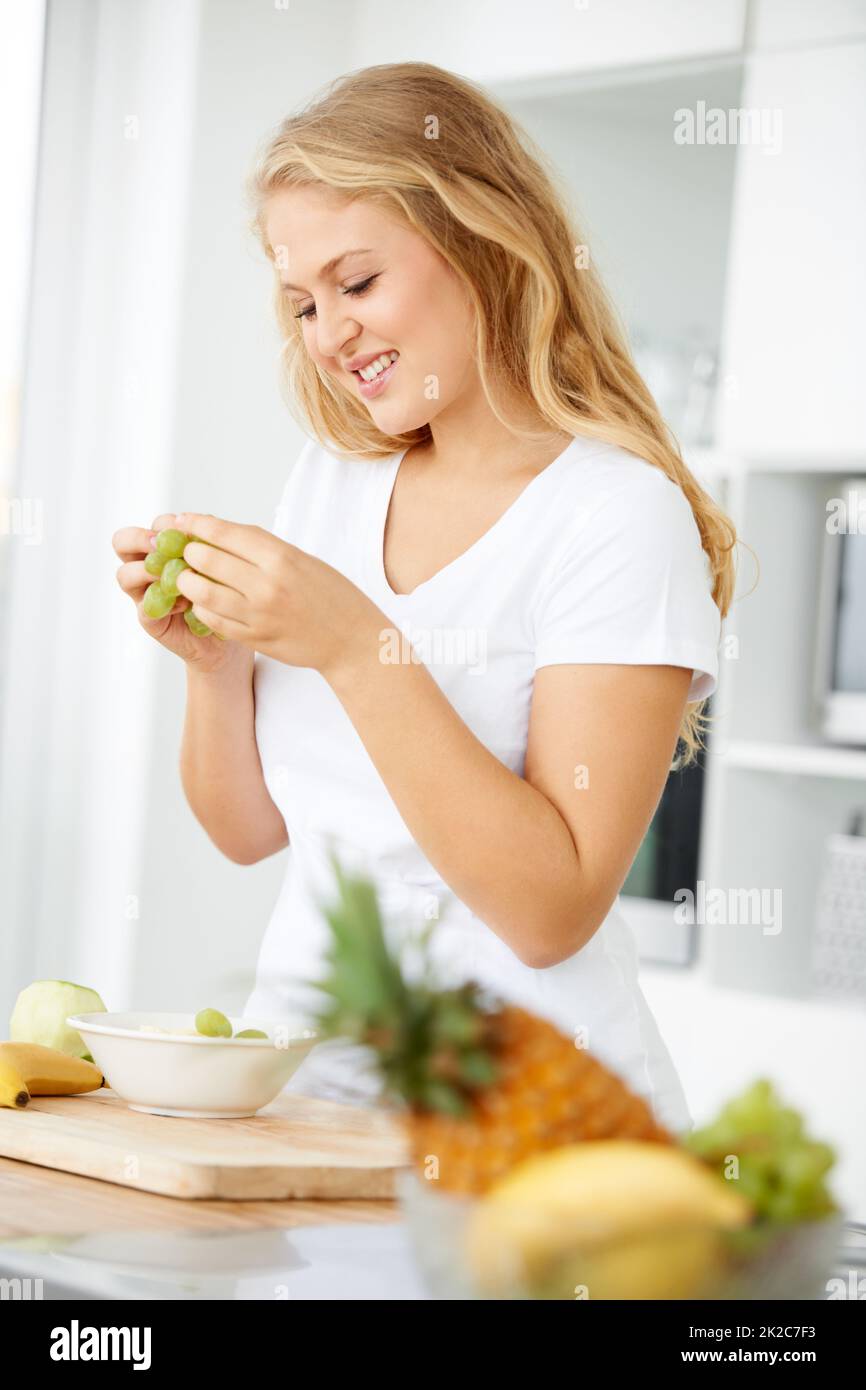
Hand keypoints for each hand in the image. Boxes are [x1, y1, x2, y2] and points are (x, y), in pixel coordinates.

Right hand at [112, 514, 251, 676]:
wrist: (230, 635)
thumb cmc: (226, 594)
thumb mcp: (220, 564)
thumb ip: (207, 544)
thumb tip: (201, 525)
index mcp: (166, 548)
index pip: (151, 526)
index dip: (163, 524)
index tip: (185, 530)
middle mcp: (149, 567)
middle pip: (122, 542)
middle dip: (139, 539)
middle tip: (159, 545)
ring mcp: (145, 592)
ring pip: (125, 574)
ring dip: (147, 570)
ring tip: (175, 576)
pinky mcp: (150, 619)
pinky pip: (144, 607)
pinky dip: (164, 603)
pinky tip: (186, 604)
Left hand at [172, 511, 381, 677]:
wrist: (352, 639)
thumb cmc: (330, 594)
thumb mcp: (302, 560)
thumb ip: (262, 548)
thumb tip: (219, 531)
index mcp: (282, 558)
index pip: (226, 534)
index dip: (198, 525)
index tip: (182, 520)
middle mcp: (268, 585)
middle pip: (208, 560)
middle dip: (190, 552)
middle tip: (187, 551)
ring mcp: (260, 615)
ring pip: (203, 593)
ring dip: (188, 582)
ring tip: (188, 577)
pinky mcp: (256, 639)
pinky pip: (214, 621)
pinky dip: (202, 609)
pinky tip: (204, 602)